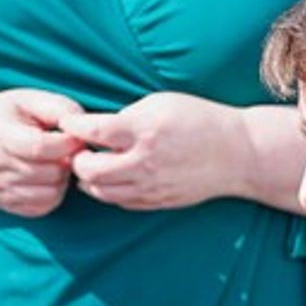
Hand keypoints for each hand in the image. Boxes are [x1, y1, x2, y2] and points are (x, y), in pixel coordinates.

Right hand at [0, 88, 84, 216]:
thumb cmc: (3, 114)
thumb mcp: (27, 99)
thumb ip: (57, 107)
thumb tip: (81, 127)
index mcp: (0, 135)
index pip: (41, 147)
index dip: (68, 143)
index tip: (76, 136)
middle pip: (50, 173)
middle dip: (68, 161)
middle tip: (68, 149)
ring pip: (51, 194)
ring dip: (62, 178)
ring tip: (57, 161)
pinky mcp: (3, 203)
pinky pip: (42, 207)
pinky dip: (53, 194)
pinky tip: (48, 176)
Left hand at [64, 92, 247, 211]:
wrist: (236, 154)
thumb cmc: (199, 120)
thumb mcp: (162, 103)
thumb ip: (127, 116)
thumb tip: (97, 127)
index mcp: (145, 131)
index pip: (94, 131)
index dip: (73, 126)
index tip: (68, 122)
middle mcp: (144, 162)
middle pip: (89, 170)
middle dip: (76, 158)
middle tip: (78, 148)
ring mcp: (150, 186)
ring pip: (100, 192)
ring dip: (88, 179)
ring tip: (91, 164)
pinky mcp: (156, 202)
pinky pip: (119, 202)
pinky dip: (108, 191)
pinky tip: (111, 178)